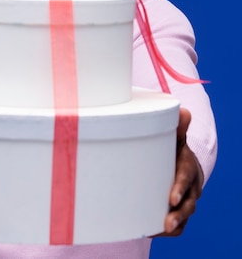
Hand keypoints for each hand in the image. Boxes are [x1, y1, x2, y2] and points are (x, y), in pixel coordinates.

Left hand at [161, 107, 203, 235]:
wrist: (181, 165)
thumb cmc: (174, 150)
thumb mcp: (175, 137)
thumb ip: (177, 126)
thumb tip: (183, 111)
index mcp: (188, 167)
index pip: (186, 178)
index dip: (180, 188)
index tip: (172, 199)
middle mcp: (191, 187)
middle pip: (188, 204)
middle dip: (179, 215)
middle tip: (167, 223)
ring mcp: (186, 201)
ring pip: (184, 217)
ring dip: (174, 225)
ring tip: (159, 231)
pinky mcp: (180, 212)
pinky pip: (178, 226)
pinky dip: (167, 230)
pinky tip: (152, 231)